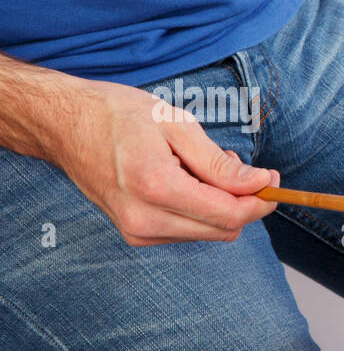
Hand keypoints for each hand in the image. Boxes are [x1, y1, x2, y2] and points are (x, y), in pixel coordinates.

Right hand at [52, 78, 280, 245]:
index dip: (260, 200)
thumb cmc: (118, 115)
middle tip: (233, 162)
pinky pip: (189, 232)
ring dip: (219, 204)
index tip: (272, 179)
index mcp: (156, 186)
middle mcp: (144, 218)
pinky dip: (200, 210)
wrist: (64, 125)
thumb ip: (220, 162)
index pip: (229, 214)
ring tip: (199, 164)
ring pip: (209, 233)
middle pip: (223, 229)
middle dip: (242, 201)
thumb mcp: (176, 124)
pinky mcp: (136, 234)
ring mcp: (137, 231)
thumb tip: (260, 184)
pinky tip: (185, 180)